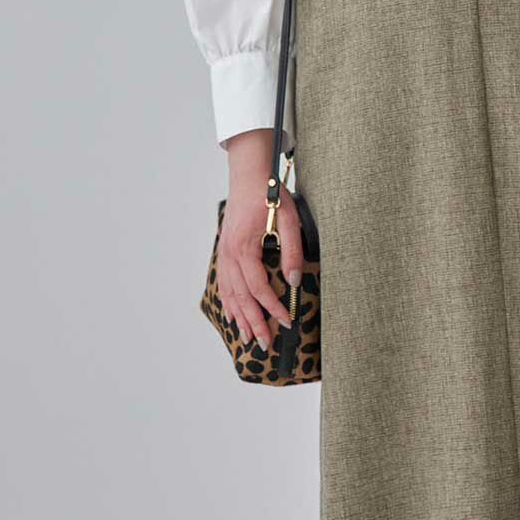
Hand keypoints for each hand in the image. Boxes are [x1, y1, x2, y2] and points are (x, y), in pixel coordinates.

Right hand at [217, 129, 304, 349]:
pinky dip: (229, 302)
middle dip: (254, 322)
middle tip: (267, 344)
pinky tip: (235, 316)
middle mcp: (229, 254)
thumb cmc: (269, 195)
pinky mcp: (225, 251)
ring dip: (240, 317)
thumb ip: (292, 251)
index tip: (287, 321)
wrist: (248, 175)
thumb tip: (295, 281)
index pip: (258, 287)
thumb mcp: (288, 220)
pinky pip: (225, 283)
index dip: (273, 307)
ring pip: (230, 293)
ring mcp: (224, 253)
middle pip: (241, 297)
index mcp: (244, 247)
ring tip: (251, 337)